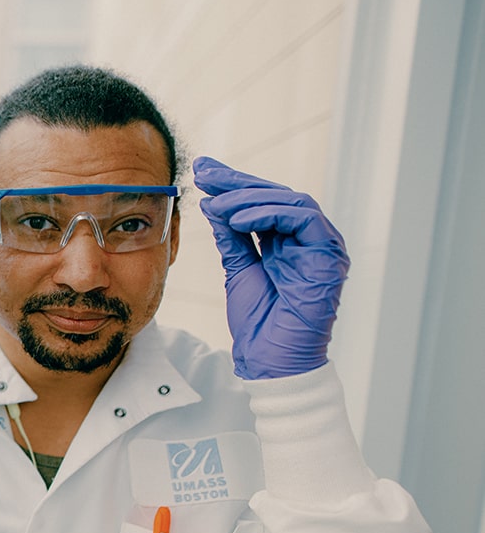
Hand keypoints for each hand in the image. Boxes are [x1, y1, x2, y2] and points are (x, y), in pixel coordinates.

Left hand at [193, 156, 348, 379]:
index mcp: (288, 242)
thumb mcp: (238, 269)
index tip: (202, 172)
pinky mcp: (329, 256)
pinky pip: (303, 218)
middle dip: (238, 182)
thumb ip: (232, 237)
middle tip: (205, 173)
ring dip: (249, 199)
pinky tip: (238, 219)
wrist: (270, 360)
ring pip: (292, 201)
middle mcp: (309, 241)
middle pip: (277, 196)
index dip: (233, 185)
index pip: (263, 203)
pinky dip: (269, 213)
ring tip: (216, 204)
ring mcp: (323, 247)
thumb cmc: (259, 323)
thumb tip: (214, 203)